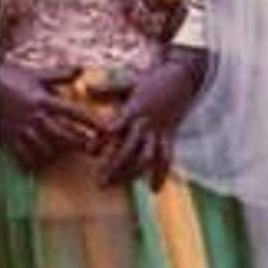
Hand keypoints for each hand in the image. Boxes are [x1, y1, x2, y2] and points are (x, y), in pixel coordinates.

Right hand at [0, 61, 101, 172]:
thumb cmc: (4, 76)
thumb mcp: (32, 73)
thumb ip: (58, 74)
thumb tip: (80, 70)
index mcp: (42, 99)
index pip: (74, 112)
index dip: (92, 122)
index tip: (108, 130)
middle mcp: (34, 117)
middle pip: (64, 135)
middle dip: (80, 143)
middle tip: (93, 149)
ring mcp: (20, 130)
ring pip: (46, 148)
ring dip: (58, 152)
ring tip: (64, 153)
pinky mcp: (7, 139)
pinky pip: (24, 157)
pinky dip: (33, 161)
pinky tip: (38, 161)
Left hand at [95, 53, 203, 189]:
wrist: (180, 78)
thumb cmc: (149, 81)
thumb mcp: (126, 84)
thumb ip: (106, 90)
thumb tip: (86, 88)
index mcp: (132, 110)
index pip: (115, 127)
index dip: (102, 140)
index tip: (89, 152)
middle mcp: (145, 123)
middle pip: (128, 149)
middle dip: (113, 167)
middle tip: (99, 183)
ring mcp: (158, 131)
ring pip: (146, 157)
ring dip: (132, 174)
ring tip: (117, 186)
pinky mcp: (170, 136)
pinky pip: (167, 157)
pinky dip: (161, 174)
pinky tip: (154, 189)